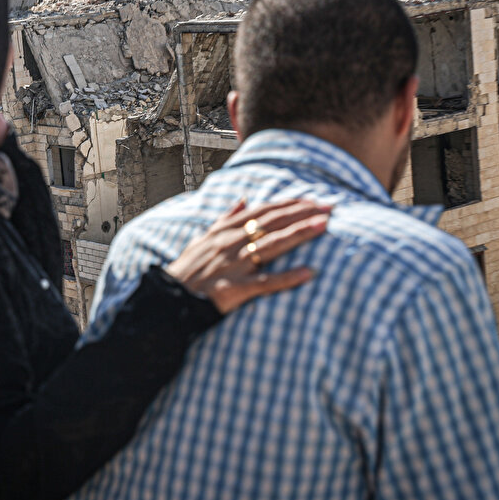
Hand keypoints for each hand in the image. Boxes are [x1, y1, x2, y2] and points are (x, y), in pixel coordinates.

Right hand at [166, 198, 328, 313]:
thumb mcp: (202, 239)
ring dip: (299, 234)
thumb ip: (224, 219)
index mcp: (225, 231)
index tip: (313, 200)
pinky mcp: (235, 289)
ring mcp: (234, 265)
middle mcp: (231, 244)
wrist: (168, 299)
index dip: (289, 204)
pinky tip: (309, 272)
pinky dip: (288, 277)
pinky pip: (266, 282)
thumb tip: (243, 200)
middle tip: (330, 208)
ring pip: (272, 245)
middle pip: (272, 223)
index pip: (263, 212)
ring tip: (323, 226)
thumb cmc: (187, 270)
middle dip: (302, 213)